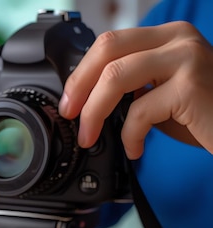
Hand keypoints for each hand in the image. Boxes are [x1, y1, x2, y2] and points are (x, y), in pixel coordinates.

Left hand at [59, 21, 212, 158]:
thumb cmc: (203, 116)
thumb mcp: (161, 92)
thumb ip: (130, 86)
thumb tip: (83, 98)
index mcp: (167, 37)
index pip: (110, 42)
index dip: (81, 72)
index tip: (69, 100)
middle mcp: (178, 39)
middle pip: (107, 49)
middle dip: (79, 86)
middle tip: (70, 115)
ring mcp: (187, 58)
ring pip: (115, 77)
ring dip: (93, 112)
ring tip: (91, 136)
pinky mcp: (191, 87)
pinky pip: (139, 111)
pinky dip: (129, 136)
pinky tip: (134, 148)